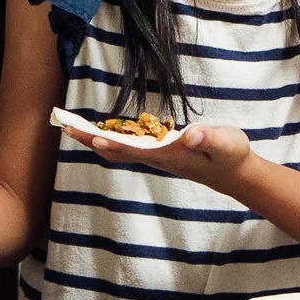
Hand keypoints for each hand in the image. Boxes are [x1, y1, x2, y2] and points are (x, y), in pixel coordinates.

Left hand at [68, 120, 253, 188]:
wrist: (233, 173)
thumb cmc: (230, 156)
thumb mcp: (226, 144)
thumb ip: (209, 139)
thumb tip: (190, 135)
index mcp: (169, 154)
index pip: (134, 149)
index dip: (113, 142)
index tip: (91, 135)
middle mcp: (157, 157)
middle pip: (117, 150)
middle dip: (91, 139)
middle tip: (65, 126)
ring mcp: (155, 156)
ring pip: (118, 149)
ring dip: (94, 138)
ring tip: (72, 127)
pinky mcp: (158, 152)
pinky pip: (126, 146)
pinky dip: (109, 137)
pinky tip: (100, 132)